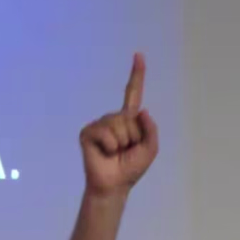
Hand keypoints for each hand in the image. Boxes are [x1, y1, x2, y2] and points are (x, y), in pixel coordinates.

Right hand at [79, 52, 158, 195]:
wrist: (114, 184)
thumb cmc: (131, 168)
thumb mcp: (151, 149)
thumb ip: (151, 130)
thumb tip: (142, 110)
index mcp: (129, 120)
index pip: (133, 93)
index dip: (137, 75)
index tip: (139, 55)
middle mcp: (113, 118)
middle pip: (129, 117)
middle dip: (133, 137)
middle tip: (126, 151)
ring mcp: (99, 124)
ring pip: (118, 125)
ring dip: (122, 143)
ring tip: (116, 153)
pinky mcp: (87, 132)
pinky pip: (106, 133)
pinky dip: (110, 146)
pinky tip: (105, 153)